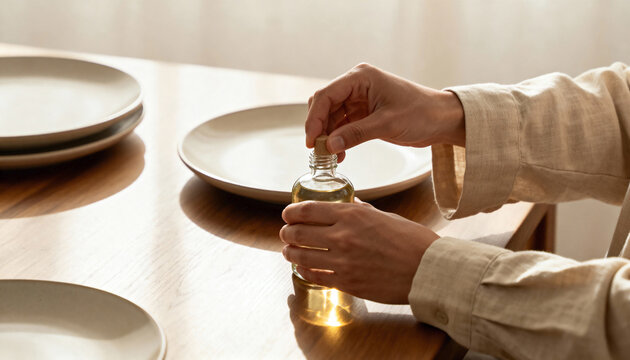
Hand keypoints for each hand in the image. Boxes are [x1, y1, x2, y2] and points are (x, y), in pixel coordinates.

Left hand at [279, 199, 439, 303]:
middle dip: (287, 232)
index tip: (287, 214)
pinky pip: (315, 275)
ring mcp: (342, 261)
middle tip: (286, 233)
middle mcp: (342, 236)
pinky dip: (305, 270)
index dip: (291, 212)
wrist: (428, 270)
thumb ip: (363, 210)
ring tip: (288, 251)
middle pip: (298, 232)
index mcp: (352, 214)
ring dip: (290, 252)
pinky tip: (303, 268)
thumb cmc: (412, 241)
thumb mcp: (385, 216)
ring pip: (301, 255)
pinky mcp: (346, 282)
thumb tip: (351, 203)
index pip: (308, 210)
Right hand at [305, 63, 464, 161]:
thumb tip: (328, 146)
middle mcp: (357, 84)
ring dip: (328, 136)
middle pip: (325, 105)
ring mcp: (359, 98)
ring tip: (330, 157)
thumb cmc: (421, 113)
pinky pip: (343, 125)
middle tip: (317, 151)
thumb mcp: (387, 124)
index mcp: (361, 77)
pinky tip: (339, 154)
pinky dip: (339, 138)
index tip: (311, 141)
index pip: (326, 95)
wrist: (442, 120)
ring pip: (332, 117)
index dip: (314, 118)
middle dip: (319, 127)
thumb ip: (355, 134)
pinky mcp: (364, 112)